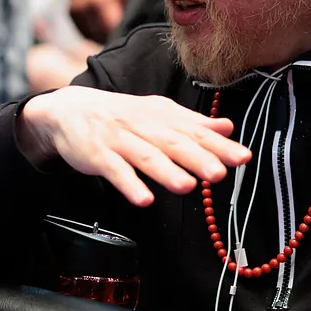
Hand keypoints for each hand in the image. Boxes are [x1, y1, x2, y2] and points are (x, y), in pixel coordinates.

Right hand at [16, 85, 251, 206]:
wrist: (68, 110)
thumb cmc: (120, 117)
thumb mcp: (157, 115)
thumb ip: (192, 123)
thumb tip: (228, 127)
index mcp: (161, 117)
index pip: (194, 131)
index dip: (219, 145)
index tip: (243, 157)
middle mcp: (142, 126)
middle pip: (172, 142)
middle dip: (197, 157)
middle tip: (219, 173)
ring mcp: (118, 140)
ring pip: (145, 156)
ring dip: (166, 171)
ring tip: (187, 186)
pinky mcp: (97, 155)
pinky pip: (114, 171)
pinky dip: (129, 184)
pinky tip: (144, 199)